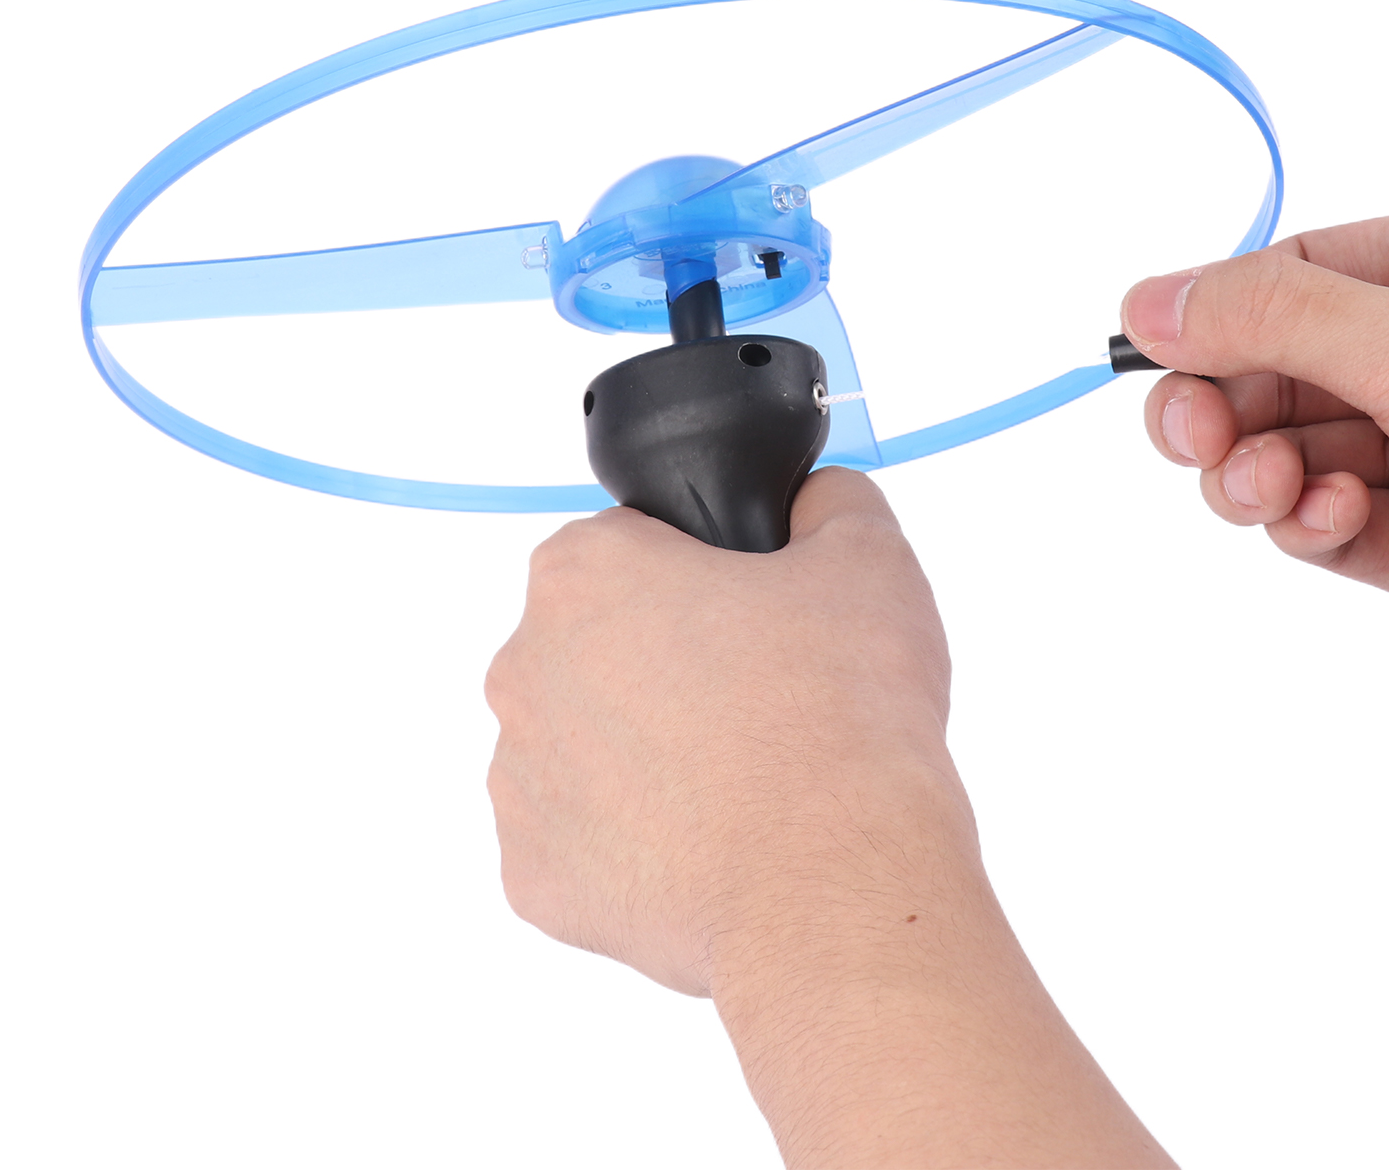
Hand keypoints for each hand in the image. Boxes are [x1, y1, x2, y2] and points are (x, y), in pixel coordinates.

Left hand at [486, 470, 1173, 1168]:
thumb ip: (830, 502)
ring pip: (584, 745)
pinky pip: (582, 842)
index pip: (628, 546)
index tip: (750, 616)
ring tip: (745, 780)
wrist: (835, 888)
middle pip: (596, 647)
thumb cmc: (840, 722)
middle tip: (759, 698)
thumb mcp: (869, 559)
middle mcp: (525, 668)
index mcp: (583, 574)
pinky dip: (636, 842)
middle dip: (666, 665)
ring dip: (645, 753)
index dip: (699, 576)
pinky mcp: (533, 879)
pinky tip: (712, 845)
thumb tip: (812, 501)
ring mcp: (519, 781)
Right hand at [1120, 207, 1388, 651]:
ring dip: (1249, 473)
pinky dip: (1305, 525)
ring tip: (1266, 488)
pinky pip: (1322, 527)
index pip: (1278, 281)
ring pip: (1280, 453)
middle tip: (1190, 436)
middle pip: (1263, 374)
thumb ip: (1269, 316)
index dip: (1207, 319)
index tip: (1152, 354)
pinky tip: (1333, 517)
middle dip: (1214, 406)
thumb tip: (1148, 297)